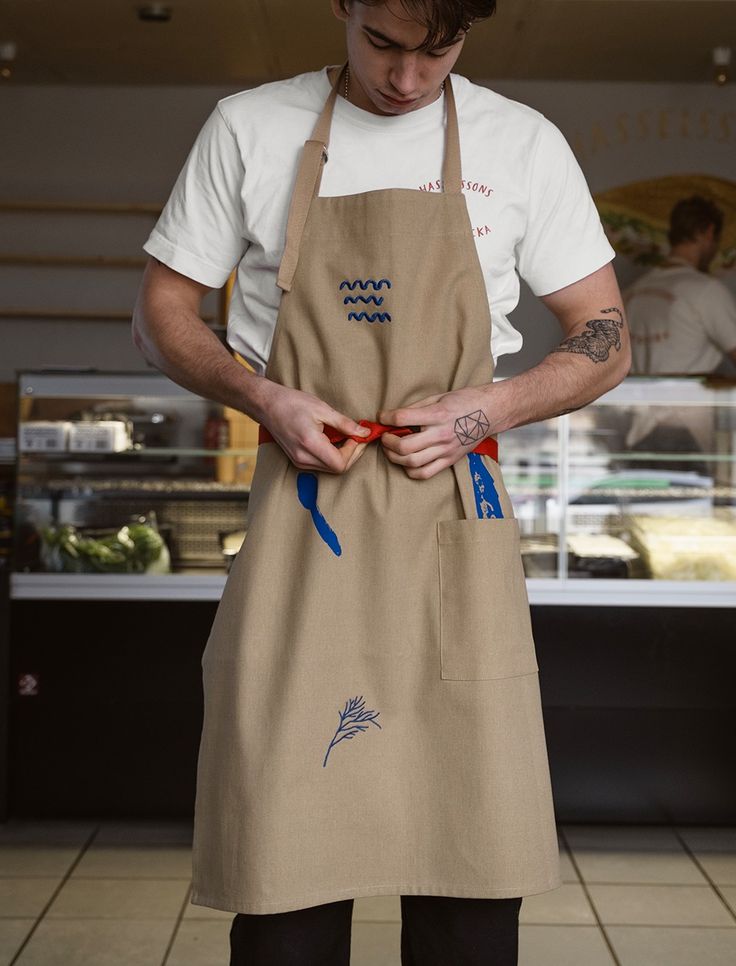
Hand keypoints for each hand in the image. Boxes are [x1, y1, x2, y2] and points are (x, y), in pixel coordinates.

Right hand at [261, 382, 370, 473]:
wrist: (267, 405)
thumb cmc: (292, 403)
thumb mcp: (322, 409)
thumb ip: (345, 424)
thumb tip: (364, 433)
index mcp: (310, 444)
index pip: (340, 463)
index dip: (354, 452)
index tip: (359, 437)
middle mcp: (303, 458)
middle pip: (337, 469)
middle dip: (352, 455)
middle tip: (358, 437)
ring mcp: (299, 461)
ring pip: (330, 469)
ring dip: (343, 456)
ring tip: (348, 438)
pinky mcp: (297, 460)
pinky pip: (321, 465)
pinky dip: (332, 456)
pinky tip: (335, 441)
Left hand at [378, 387, 493, 479]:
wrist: (491, 412)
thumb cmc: (465, 401)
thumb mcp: (439, 397)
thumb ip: (416, 408)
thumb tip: (393, 416)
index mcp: (438, 414)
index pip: (402, 418)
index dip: (386, 417)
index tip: (382, 417)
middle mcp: (441, 434)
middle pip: (403, 446)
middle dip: (387, 442)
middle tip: (385, 436)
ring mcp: (446, 450)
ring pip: (411, 462)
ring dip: (395, 457)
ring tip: (392, 449)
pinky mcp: (450, 460)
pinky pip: (425, 473)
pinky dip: (410, 470)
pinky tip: (407, 461)